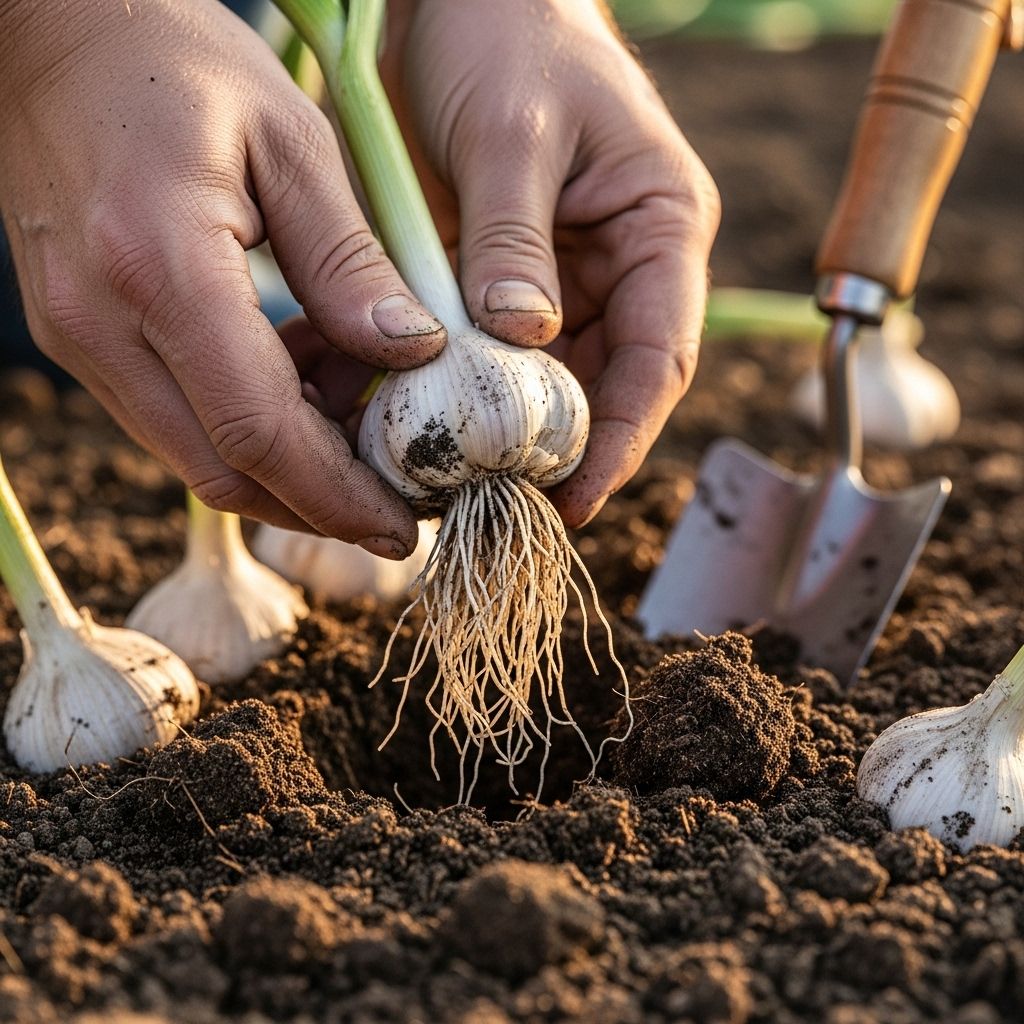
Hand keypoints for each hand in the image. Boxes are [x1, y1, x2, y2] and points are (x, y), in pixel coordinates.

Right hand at [0, 0, 446, 557]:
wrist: (53, 33)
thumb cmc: (178, 62)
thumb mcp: (293, 141)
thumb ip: (351, 260)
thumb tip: (414, 352)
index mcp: (159, 267)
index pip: (257, 430)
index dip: (337, 495)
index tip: (403, 526)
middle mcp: (102, 323)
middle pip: (223, 472)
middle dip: (321, 506)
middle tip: (399, 503)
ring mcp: (80, 339)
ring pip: (198, 457)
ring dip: (291, 467)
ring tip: (364, 419)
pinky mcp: (82, 338)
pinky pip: (177, 418)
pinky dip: (250, 428)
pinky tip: (306, 381)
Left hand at [382, 0, 719, 525]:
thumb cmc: (510, 31)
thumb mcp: (515, 129)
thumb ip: (515, 237)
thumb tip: (519, 339)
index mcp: (657, 230)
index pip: (657, 358)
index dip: (622, 437)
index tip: (575, 497)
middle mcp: (612, 270)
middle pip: (591, 386)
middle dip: (540, 448)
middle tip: (482, 498)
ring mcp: (548, 282)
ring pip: (524, 381)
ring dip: (475, 425)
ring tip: (420, 470)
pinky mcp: (487, 282)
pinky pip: (465, 349)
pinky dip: (426, 382)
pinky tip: (377, 409)